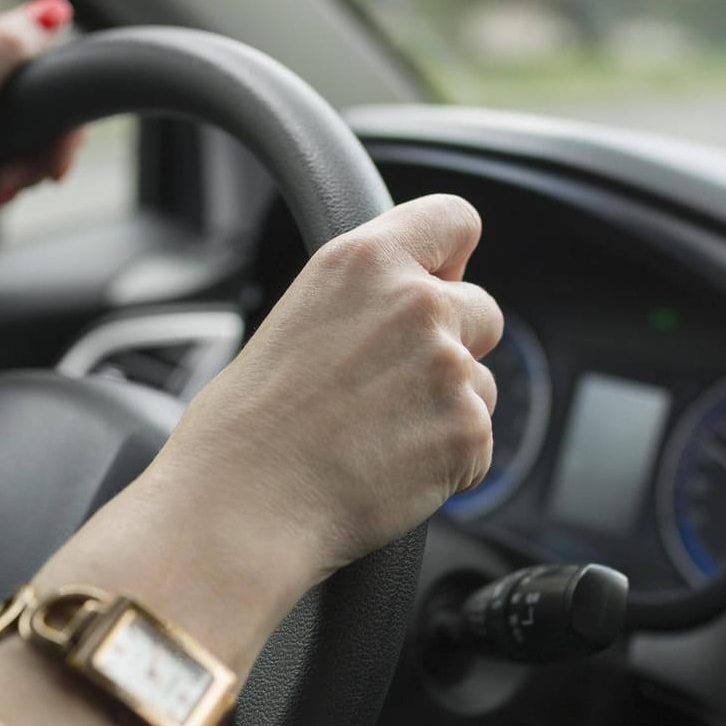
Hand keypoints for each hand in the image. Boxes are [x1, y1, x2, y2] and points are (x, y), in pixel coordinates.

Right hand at [151, 194, 500, 580]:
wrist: (242, 506)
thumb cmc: (246, 428)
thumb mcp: (298, 317)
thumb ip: (366, 299)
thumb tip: (412, 303)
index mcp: (364, 260)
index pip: (455, 220)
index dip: (452, 257)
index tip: (442, 282)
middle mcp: (416, 302)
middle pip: (483, 311)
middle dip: (454, 346)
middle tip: (393, 390)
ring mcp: (449, 367)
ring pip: (481, 384)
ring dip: (447, 410)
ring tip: (376, 439)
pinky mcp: (468, 430)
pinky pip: (479, 444)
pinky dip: (447, 464)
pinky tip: (388, 473)